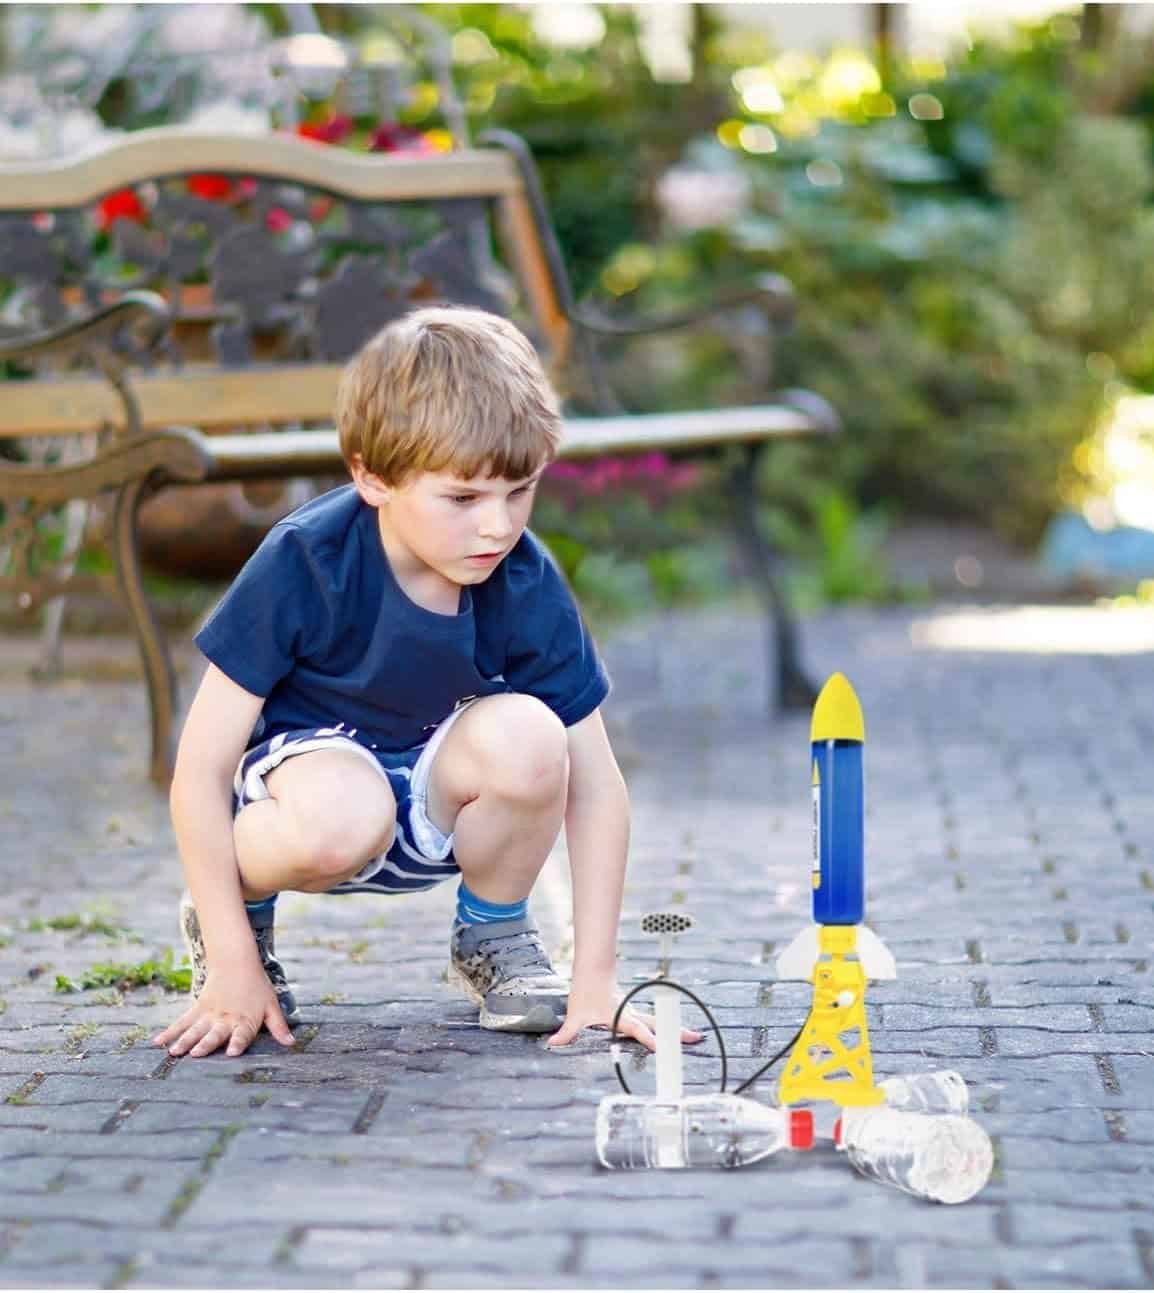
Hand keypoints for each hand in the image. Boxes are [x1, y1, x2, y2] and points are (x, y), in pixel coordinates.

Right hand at [152, 967, 293, 1058]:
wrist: (237, 962)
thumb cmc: (257, 987)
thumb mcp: (271, 1005)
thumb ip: (279, 1026)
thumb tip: (292, 1043)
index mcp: (246, 1020)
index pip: (242, 1034)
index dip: (237, 1043)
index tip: (232, 1053)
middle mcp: (226, 1019)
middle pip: (215, 1033)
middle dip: (205, 1044)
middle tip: (195, 1054)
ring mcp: (210, 1014)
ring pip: (195, 1028)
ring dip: (184, 1040)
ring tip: (174, 1052)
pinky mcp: (198, 1008)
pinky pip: (182, 1021)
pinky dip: (170, 1031)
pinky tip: (158, 1042)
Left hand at [547, 982, 703, 1051]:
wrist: (592, 972)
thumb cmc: (584, 994)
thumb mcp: (575, 1015)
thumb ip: (567, 1032)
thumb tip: (552, 1045)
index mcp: (620, 1016)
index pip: (636, 1029)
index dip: (647, 1038)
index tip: (660, 1047)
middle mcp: (631, 1015)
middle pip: (657, 1024)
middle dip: (674, 1032)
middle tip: (694, 1039)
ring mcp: (635, 1014)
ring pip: (659, 1023)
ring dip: (675, 1030)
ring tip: (695, 1038)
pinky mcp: (635, 1015)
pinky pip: (655, 1023)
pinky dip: (669, 1029)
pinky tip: (680, 1036)